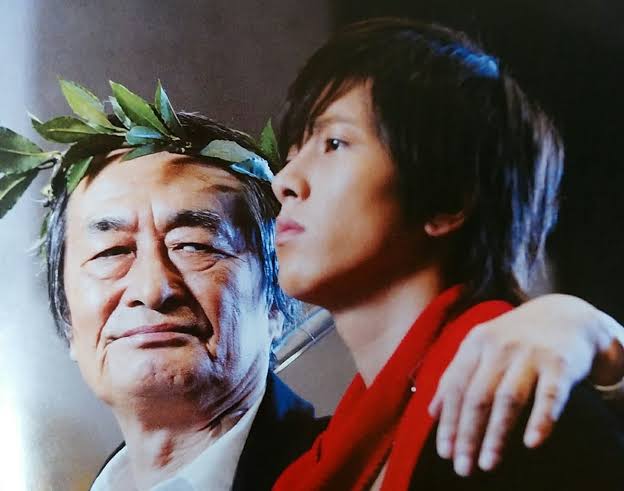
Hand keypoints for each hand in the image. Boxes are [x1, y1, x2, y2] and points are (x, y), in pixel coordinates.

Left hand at [428, 294, 623, 476]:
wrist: (566, 314)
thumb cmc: (516, 337)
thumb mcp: (481, 346)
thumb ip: (456, 375)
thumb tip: (431, 411)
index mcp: (475, 342)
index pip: (455, 386)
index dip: (449, 421)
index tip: (444, 452)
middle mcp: (499, 346)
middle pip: (477, 396)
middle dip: (467, 434)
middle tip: (462, 467)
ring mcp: (530, 353)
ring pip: (508, 398)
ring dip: (496, 433)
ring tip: (488, 463)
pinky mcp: (560, 363)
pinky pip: (550, 395)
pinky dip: (541, 419)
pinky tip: (531, 443)